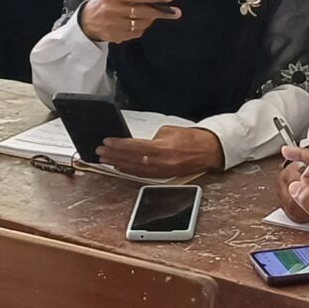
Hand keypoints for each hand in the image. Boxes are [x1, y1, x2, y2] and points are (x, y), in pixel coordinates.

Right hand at [77, 0, 180, 43]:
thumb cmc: (105, 3)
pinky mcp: (115, 36)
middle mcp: (113, 10)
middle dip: (161, 12)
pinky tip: (139, 24)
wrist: (86, 21)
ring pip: (141, 24)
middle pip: (143, 12)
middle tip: (175, 12)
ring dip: (150, 20)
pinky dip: (142, 28)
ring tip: (152, 16)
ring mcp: (113, 25)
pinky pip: (136, 33)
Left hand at [100, 126, 224, 178]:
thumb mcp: (169, 131)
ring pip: (135, 169)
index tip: (107, 142)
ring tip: (105, 160)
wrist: (208, 151)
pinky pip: (143, 175)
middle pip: (131, 160)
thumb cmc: (191, 139)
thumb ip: (151, 138)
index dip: (119, 145)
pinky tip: (119, 168)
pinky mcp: (164, 176)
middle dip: (114, 155)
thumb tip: (136, 143)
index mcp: (163, 148)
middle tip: (100, 151)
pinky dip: (129, 171)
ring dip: (118, 164)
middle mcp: (161, 162)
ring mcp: (162, 171)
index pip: (134, 147)